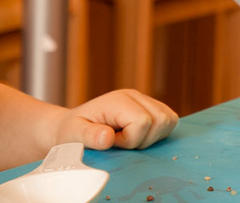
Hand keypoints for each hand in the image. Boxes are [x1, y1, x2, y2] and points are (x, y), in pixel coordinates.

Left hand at [55, 89, 177, 150]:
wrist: (69, 126)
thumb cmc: (71, 132)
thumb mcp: (73, 134)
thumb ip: (90, 135)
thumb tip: (108, 137)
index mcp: (118, 100)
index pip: (143, 121)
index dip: (130, 140)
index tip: (111, 143)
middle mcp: (135, 96)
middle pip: (162, 120)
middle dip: (143, 140)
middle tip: (121, 143)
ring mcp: (144, 100)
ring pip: (170, 119)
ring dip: (152, 137)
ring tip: (128, 140)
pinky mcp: (150, 107)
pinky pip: (169, 121)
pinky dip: (157, 134)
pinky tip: (137, 137)